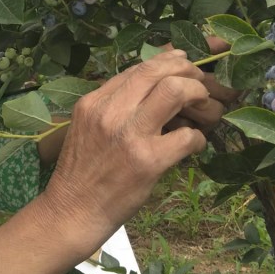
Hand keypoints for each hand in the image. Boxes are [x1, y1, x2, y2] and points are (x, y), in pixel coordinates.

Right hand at [41, 49, 216, 249]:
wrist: (72, 212)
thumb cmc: (82, 172)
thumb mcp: (88, 127)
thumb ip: (113, 106)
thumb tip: (150, 87)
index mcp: (94, 102)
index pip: (137, 68)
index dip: (166, 61)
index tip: (182, 63)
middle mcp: (109, 112)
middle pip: (156, 71)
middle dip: (186, 70)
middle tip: (198, 82)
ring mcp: (129, 136)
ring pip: (174, 91)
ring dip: (196, 93)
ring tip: (202, 104)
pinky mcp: (148, 162)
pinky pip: (187, 136)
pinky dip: (198, 137)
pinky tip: (195, 144)